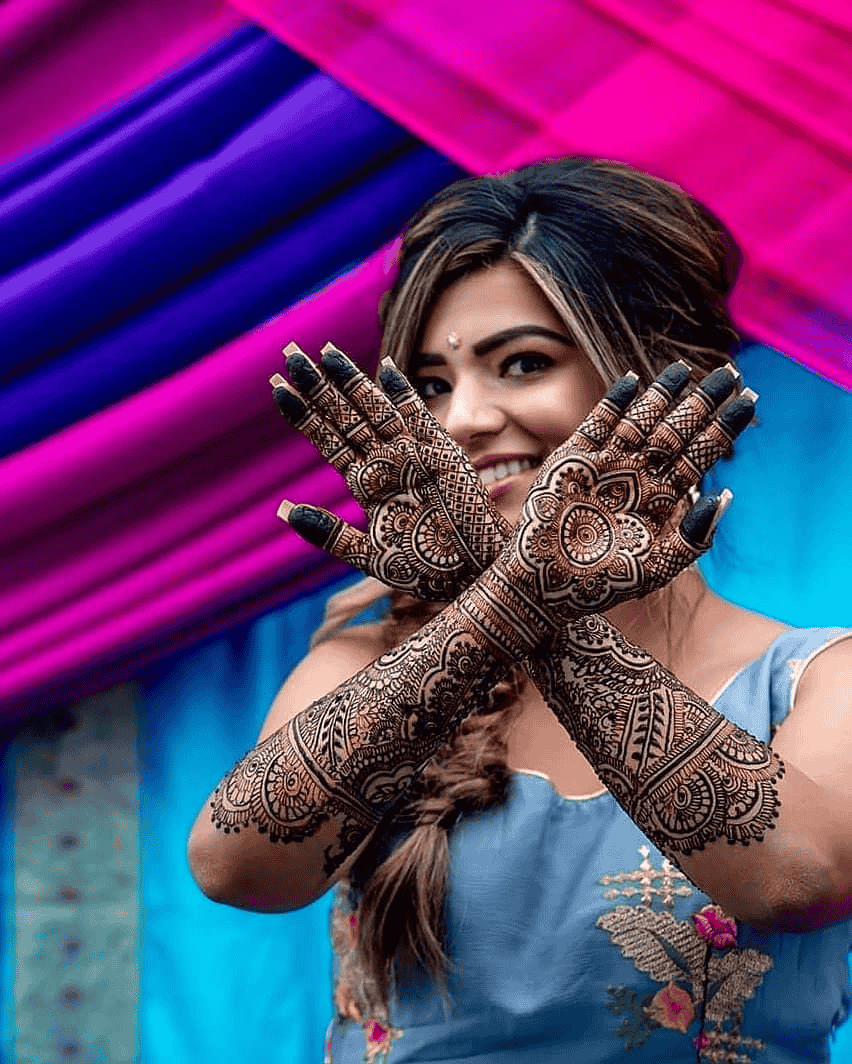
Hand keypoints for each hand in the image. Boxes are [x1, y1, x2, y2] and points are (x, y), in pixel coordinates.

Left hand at [272, 342, 510, 600]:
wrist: (474, 576)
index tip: (277, 386)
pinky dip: (402, 394)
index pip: (329, 440)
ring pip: (374, 411)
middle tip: (290, 355)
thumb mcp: (370, 556)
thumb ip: (329, 534)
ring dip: (350, 383)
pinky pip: (419, 419)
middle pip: (345, 417)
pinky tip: (384, 367)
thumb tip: (284, 510)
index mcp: (367, 484)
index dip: (304, 414)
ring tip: (325, 353)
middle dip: (318, 387)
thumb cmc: (427, 571)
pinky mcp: (442, 455)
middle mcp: (386, 463)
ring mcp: (413, 455)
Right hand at [460, 361, 755, 655]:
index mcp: (663, 500)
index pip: (701, 454)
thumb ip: (693, 535)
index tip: (750, 399)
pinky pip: (597, 422)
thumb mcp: (658, 567)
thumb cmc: (603, 584)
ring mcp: (607, 465)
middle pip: (677, 430)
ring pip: (641, 420)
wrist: (546, 586)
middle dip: (702, 401)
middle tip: (728, 372)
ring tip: (684, 368)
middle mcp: (638, 477)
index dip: (724, 427)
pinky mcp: (574, 459)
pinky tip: (633, 380)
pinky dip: (614, 402)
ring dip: (662, 394)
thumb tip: (725, 496)